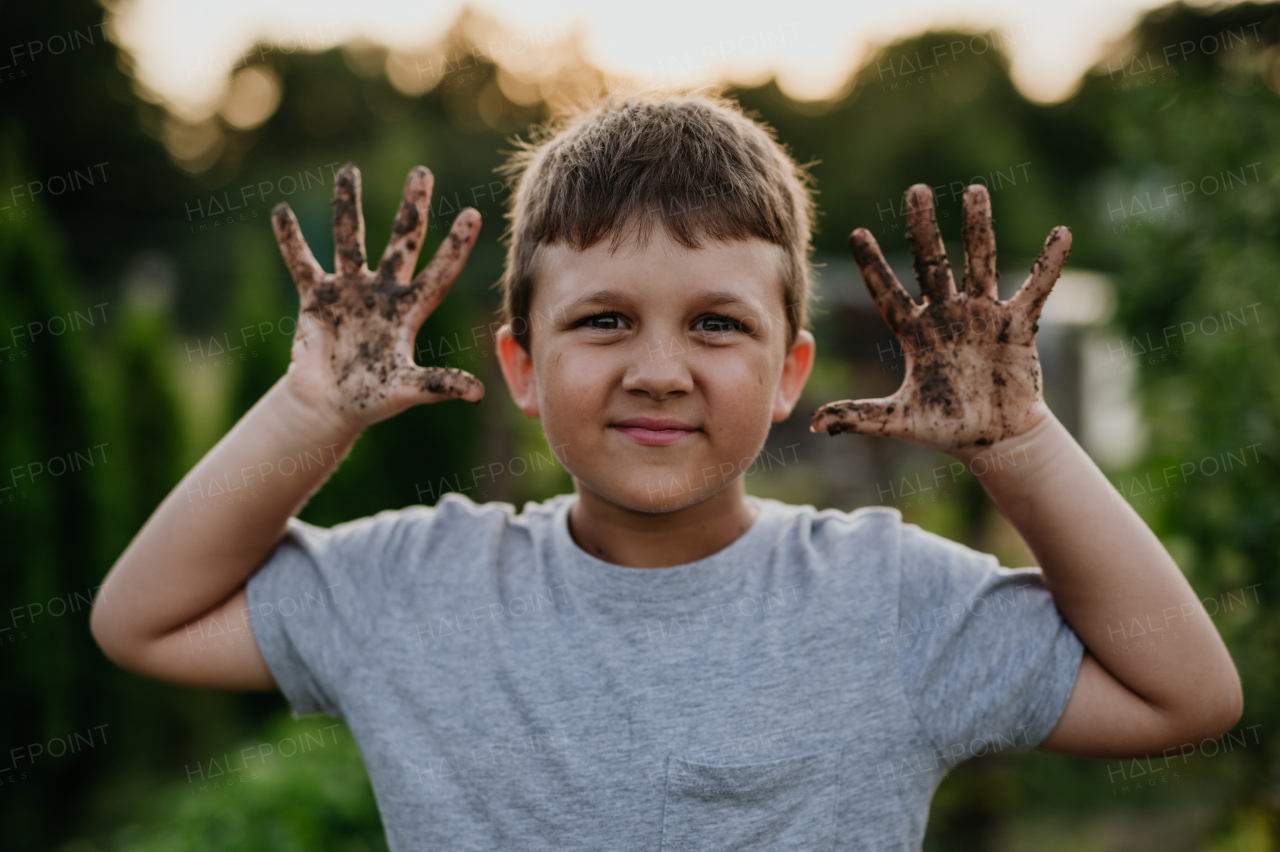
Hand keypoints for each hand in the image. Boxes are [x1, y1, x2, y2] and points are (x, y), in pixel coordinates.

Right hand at [270, 162, 483, 432]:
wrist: (327, 407)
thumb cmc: (371, 402)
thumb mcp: (407, 391)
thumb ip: (439, 385)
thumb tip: (479, 393)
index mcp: (409, 311)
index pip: (439, 273)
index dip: (456, 246)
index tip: (474, 214)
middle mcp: (383, 293)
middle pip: (401, 241)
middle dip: (411, 207)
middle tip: (422, 172)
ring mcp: (349, 291)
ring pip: (350, 239)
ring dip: (348, 205)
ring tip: (348, 169)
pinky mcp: (316, 297)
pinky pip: (302, 261)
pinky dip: (290, 239)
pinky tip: (280, 210)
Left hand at [810, 184, 1070, 454]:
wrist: (995, 439)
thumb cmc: (946, 428)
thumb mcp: (899, 420)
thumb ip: (858, 417)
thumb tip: (811, 423)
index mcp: (915, 334)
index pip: (888, 293)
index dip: (873, 266)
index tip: (857, 232)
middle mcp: (946, 315)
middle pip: (932, 263)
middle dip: (924, 228)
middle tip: (916, 190)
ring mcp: (982, 315)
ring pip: (978, 263)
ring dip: (978, 228)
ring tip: (974, 191)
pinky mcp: (1018, 324)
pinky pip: (1036, 287)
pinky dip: (1049, 263)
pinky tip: (1061, 234)